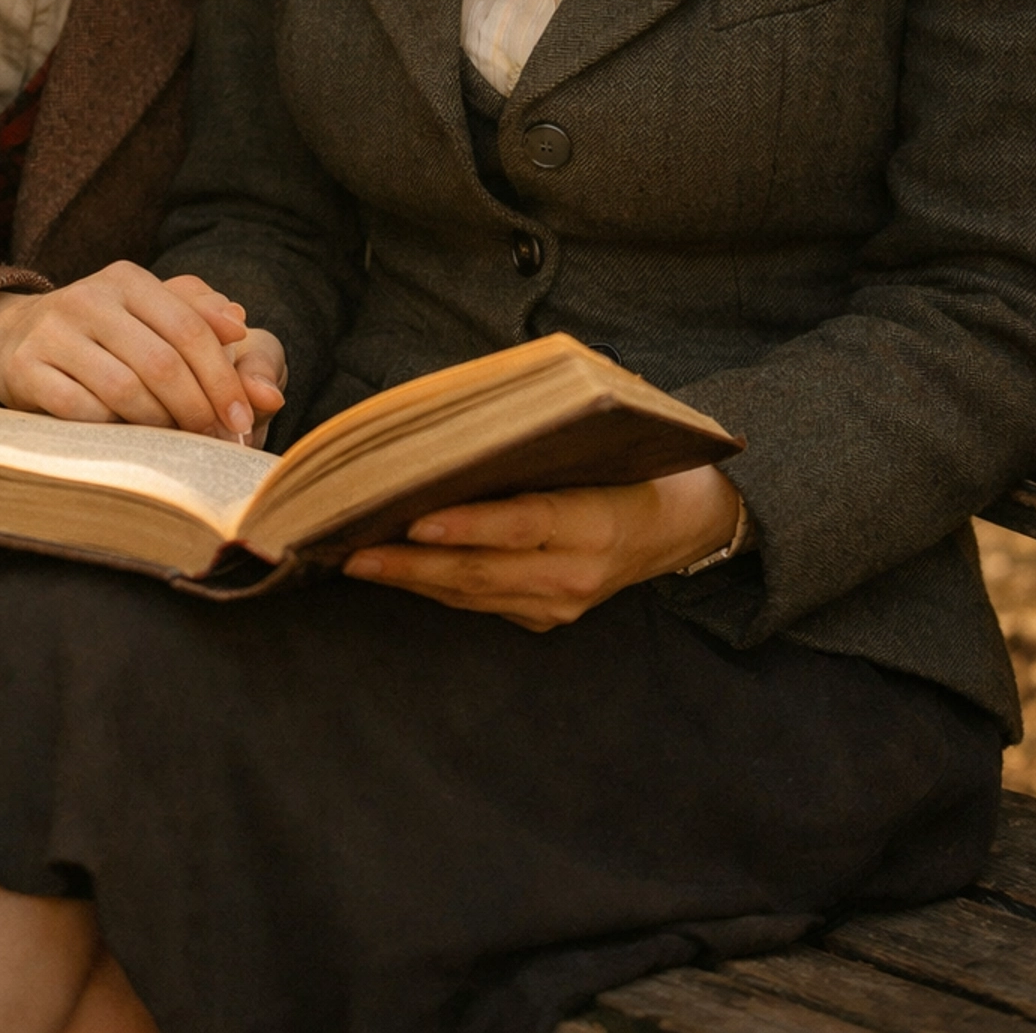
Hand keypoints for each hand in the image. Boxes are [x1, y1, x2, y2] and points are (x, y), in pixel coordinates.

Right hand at [0, 262, 288, 439]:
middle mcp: (88, 298)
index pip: (189, 328)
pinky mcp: (24, 370)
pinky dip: (112, 430)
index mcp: (127, 279)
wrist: (12, 338)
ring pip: (123, 390)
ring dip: (159, 425)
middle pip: (161, 362)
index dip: (222, 377)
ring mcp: (52, 334)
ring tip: (177, 443)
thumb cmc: (103, 332)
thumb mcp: (150, 311)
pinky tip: (127, 440)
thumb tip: (243, 326)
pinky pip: (80, 411)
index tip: (242, 418)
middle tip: (216, 439)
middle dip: (197, 408)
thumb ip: (200, 317)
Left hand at [342, 464, 742, 630]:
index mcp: (598, 523)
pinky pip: (479, 603)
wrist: (681, 525)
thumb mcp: (602, 443)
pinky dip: (435, 585)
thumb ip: (543, 436)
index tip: (415, 518)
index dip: (469, 526)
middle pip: (483, 571)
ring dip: (412, 578)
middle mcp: (578, 574)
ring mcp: (561, 604)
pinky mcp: (546, 618)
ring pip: (473, 594)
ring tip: (357, 559)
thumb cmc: (632, 465)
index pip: (524, 525)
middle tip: (355, 548)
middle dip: (412, 562)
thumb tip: (463, 417)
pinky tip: (397, 568)